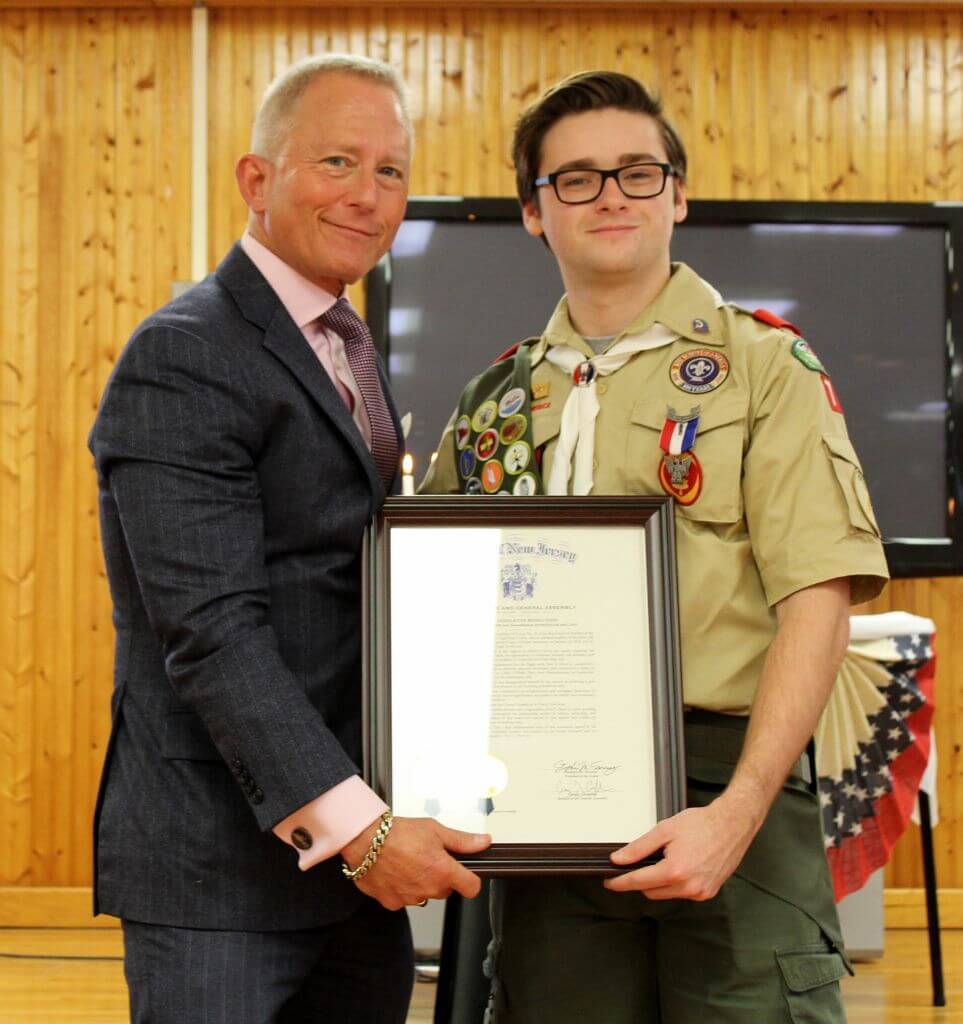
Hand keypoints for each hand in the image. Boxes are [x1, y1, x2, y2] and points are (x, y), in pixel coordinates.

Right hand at [341, 816, 490, 910]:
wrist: (365, 840)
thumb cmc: (397, 833)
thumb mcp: (434, 830)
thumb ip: (462, 840)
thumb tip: (483, 842)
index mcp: (443, 871)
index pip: (471, 888)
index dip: (470, 880)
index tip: (466, 874)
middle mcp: (428, 888)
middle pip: (445, 890)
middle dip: (441, 877)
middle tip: (427, 858)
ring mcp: (410, 898)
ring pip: (424, 895)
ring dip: (420, 883)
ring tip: (408, 862)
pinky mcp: (392, 903)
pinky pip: (404, 899)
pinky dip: (402, 889)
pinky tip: (395, 872)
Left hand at [603, 794, 759, 900]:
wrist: (732, 824)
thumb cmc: (701, 824)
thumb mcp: (664, 830)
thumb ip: (639, 847)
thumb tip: (619, 859)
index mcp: (675, 871)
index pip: (638, 882)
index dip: (620, 882)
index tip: (609, 882)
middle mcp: (689, 887)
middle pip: (651, 891)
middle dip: (640, 880)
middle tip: (636, 863)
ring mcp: (700, 892)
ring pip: (666, 894)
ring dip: (659, 882)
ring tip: (666, 858)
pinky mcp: (708, 892)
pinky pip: (682, 893)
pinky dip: (675, 883)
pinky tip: (680, 866)